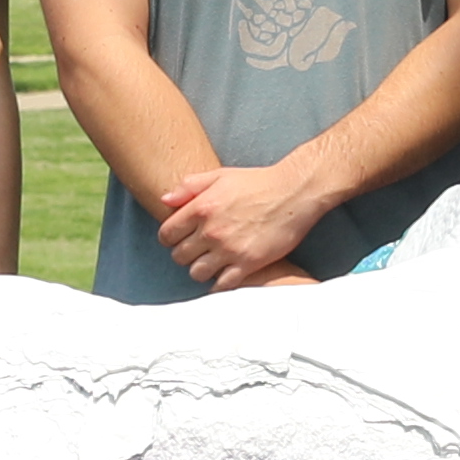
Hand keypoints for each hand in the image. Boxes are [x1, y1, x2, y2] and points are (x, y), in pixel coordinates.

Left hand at [154, 150, 342, 289]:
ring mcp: (230, 249)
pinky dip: (220, 283)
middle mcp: (212, 231)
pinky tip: (225, 274)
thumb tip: (164, 200)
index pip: (167, 235)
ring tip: (212, 262)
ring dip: (201, 269)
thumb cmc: (258, 182)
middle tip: (198, 250)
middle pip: (179, 256)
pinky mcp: (248, 263)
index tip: (180, 238)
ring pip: (197, 273)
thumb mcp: (220, 175)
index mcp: (201, 207)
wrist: (294, 192)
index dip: (170, 238)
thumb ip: (189, 186)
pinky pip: (222, 284)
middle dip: (186, 254)